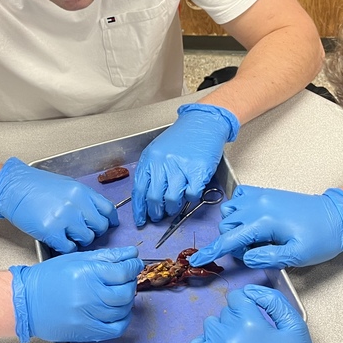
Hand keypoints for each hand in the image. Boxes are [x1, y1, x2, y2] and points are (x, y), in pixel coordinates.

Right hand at [0, 158, 118, 252]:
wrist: (13, 188)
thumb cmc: (36, 186)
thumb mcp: (67, 186)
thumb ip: (83, 199)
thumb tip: (97, 213)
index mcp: (82, 191)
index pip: (108, 209)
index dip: (110, 220)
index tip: (109, 225)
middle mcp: (76, 204)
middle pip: (100, 227)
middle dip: (93, 231)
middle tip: (81, 230)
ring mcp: (64, 217)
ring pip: (87, 239)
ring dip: (79, 240)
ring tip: (67, 233)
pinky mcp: (51, 231)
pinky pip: (69, 248)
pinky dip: (65, 247)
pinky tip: (58, 239)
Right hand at [9, 246, 143, 342]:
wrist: (26, 302)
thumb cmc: (48, 278)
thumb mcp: (76, 259)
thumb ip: (106, 257)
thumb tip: (131, 254)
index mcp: (86, 274)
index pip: (123, 272)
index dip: (133, 267)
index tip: (133, 265)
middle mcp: (89, 295)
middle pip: (126, 292)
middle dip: (130, 283)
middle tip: (125, 279)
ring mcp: (89, 316)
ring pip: (123, 310)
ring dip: (126, 301)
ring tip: (118, 294)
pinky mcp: (87, 331)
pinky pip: (116, 329)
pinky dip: (123, 320)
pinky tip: (117, 312)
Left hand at [132, 103, 238, 225]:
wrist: (203, 123)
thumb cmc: (181, 139)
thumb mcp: (158, 151)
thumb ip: (151, 171)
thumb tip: (146, 199)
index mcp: (150, 158)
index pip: (139, 189)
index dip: (139, 209)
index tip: (141, 220)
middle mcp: (162, 162)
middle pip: (154, 198)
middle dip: (155, 212)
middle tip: (159, 215)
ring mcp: (180, 166)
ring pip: (172, 199)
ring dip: (172, 208)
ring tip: (174, 207)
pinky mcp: (198, 170)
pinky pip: (191, 194)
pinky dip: (189, 199)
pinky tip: (189, 194)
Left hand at [188, 285, 340, 342]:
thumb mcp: (296, 327)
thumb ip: (274, 301)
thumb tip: (251, 290)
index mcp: (252, 324)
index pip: (237, 297)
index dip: (247, 303)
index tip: (254, 314)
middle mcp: (231, 337)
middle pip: (225, 312)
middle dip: (238, 318)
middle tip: (254, 335)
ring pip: (210, 326)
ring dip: (223, 330)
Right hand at [190, 186, 342, 268]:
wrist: (337, 216)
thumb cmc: (321, 237)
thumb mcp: (297, 255)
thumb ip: (267, 257)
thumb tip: (246, 256)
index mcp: (264, 221)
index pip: (229, 239)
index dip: (211, 252)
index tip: (195, 260)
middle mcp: (258, 204)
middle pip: (227, 226)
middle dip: (233, 242)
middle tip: (256, 252)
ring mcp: (261, 196)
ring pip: (231, 212)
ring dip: (236, 227)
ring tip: (257, 239)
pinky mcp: (265, 193)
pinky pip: (239, 199)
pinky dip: (239, 211)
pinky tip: (253, 223)